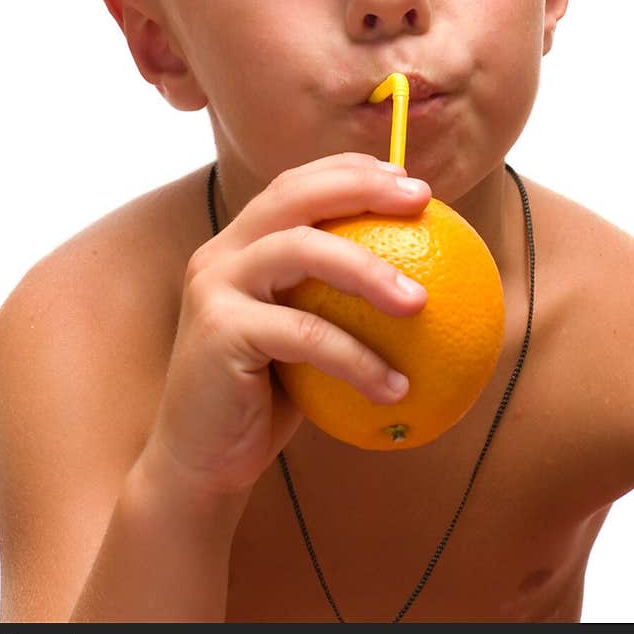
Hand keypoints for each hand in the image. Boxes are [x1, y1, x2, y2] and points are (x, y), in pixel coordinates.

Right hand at [141, 153, 430, 498]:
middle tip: (422, 203)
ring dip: (370, 270)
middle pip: (295, 195)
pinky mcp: (219, 331)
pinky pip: (305, 334)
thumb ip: (343, 302)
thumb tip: (431, 282)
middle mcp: (222, 253)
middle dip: (361, 188)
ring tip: (422, 302)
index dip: (352, 170)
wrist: (202, 462)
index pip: (296, 184)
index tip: (411, 182)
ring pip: (301, 249)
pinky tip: (398, 388)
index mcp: (242, 244)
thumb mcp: (309, 339)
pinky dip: (357, 358)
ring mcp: (215, 287)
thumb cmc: (268, 401)